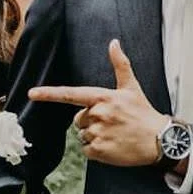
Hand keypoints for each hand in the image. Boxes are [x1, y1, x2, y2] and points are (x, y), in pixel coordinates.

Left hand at [29, 39, 169, 168]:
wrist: (160, 140)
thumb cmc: (144, 113)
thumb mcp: (132, 87)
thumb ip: (120, 64)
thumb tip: (114, 42)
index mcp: (102, 98)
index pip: (70, 94)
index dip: (49, 94)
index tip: (32, 93)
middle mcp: (98, 114)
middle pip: (78, 119)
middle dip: (90, 121)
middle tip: (111, 123)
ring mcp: (98, 133)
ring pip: (83, 135)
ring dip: (94, 136)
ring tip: (114, 134)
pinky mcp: (100, 150)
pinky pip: (87, 150)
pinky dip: (96, 150)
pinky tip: (112, 146)